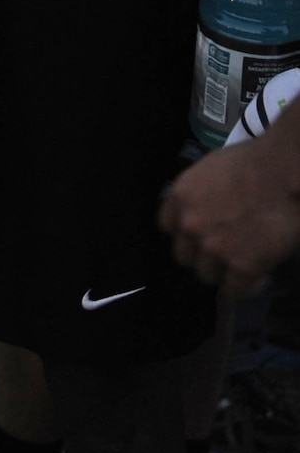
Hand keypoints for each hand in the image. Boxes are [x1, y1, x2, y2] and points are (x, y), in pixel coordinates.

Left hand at [159, 119, 299, 296]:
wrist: (284, 174)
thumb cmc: (256, 162)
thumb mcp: (213, 170)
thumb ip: (202, 195)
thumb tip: (208, 211)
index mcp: (180, 196)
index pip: (168, 227)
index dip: (186, 234)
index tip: (200, 235)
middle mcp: (190, 224)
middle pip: (185, 256)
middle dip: (202, 255)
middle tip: (225, 251)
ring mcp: (213, 247)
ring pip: (207, 275)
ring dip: (224, 272)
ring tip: (244, 264)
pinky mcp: (241, 266)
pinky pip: (235, 290)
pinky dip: (248, 286)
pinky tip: (260, 275)